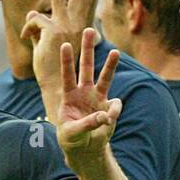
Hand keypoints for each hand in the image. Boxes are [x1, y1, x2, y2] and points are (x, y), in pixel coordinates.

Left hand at [26, 0, 100, 89]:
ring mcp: (65, 27)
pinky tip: (27, 39)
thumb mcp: (50, 45)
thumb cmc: (55, 69)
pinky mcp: (53, 31)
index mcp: (80, 29)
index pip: (88, 2)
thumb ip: (44, 28)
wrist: (56, 88)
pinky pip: (34, 21)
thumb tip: (34, 15)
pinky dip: (27, 30)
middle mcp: (76, 26)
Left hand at [56, 28, 121, 169]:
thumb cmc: (72, 138)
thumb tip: (105, 116)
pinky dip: (114, 112)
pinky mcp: (109, 108)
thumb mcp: (73, 133)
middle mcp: (83, 92)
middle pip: (86, 67)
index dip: (66, 61)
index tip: (64, 45)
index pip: (67, 75)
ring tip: (116, 52)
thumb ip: (88, 124)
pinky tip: (108, 121)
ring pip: (105, 78)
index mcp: (69, 96)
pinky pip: (115, 106)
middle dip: (87, 49)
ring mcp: (97, 98)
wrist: (85, 148)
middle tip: (88, 30)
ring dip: (110, 65)